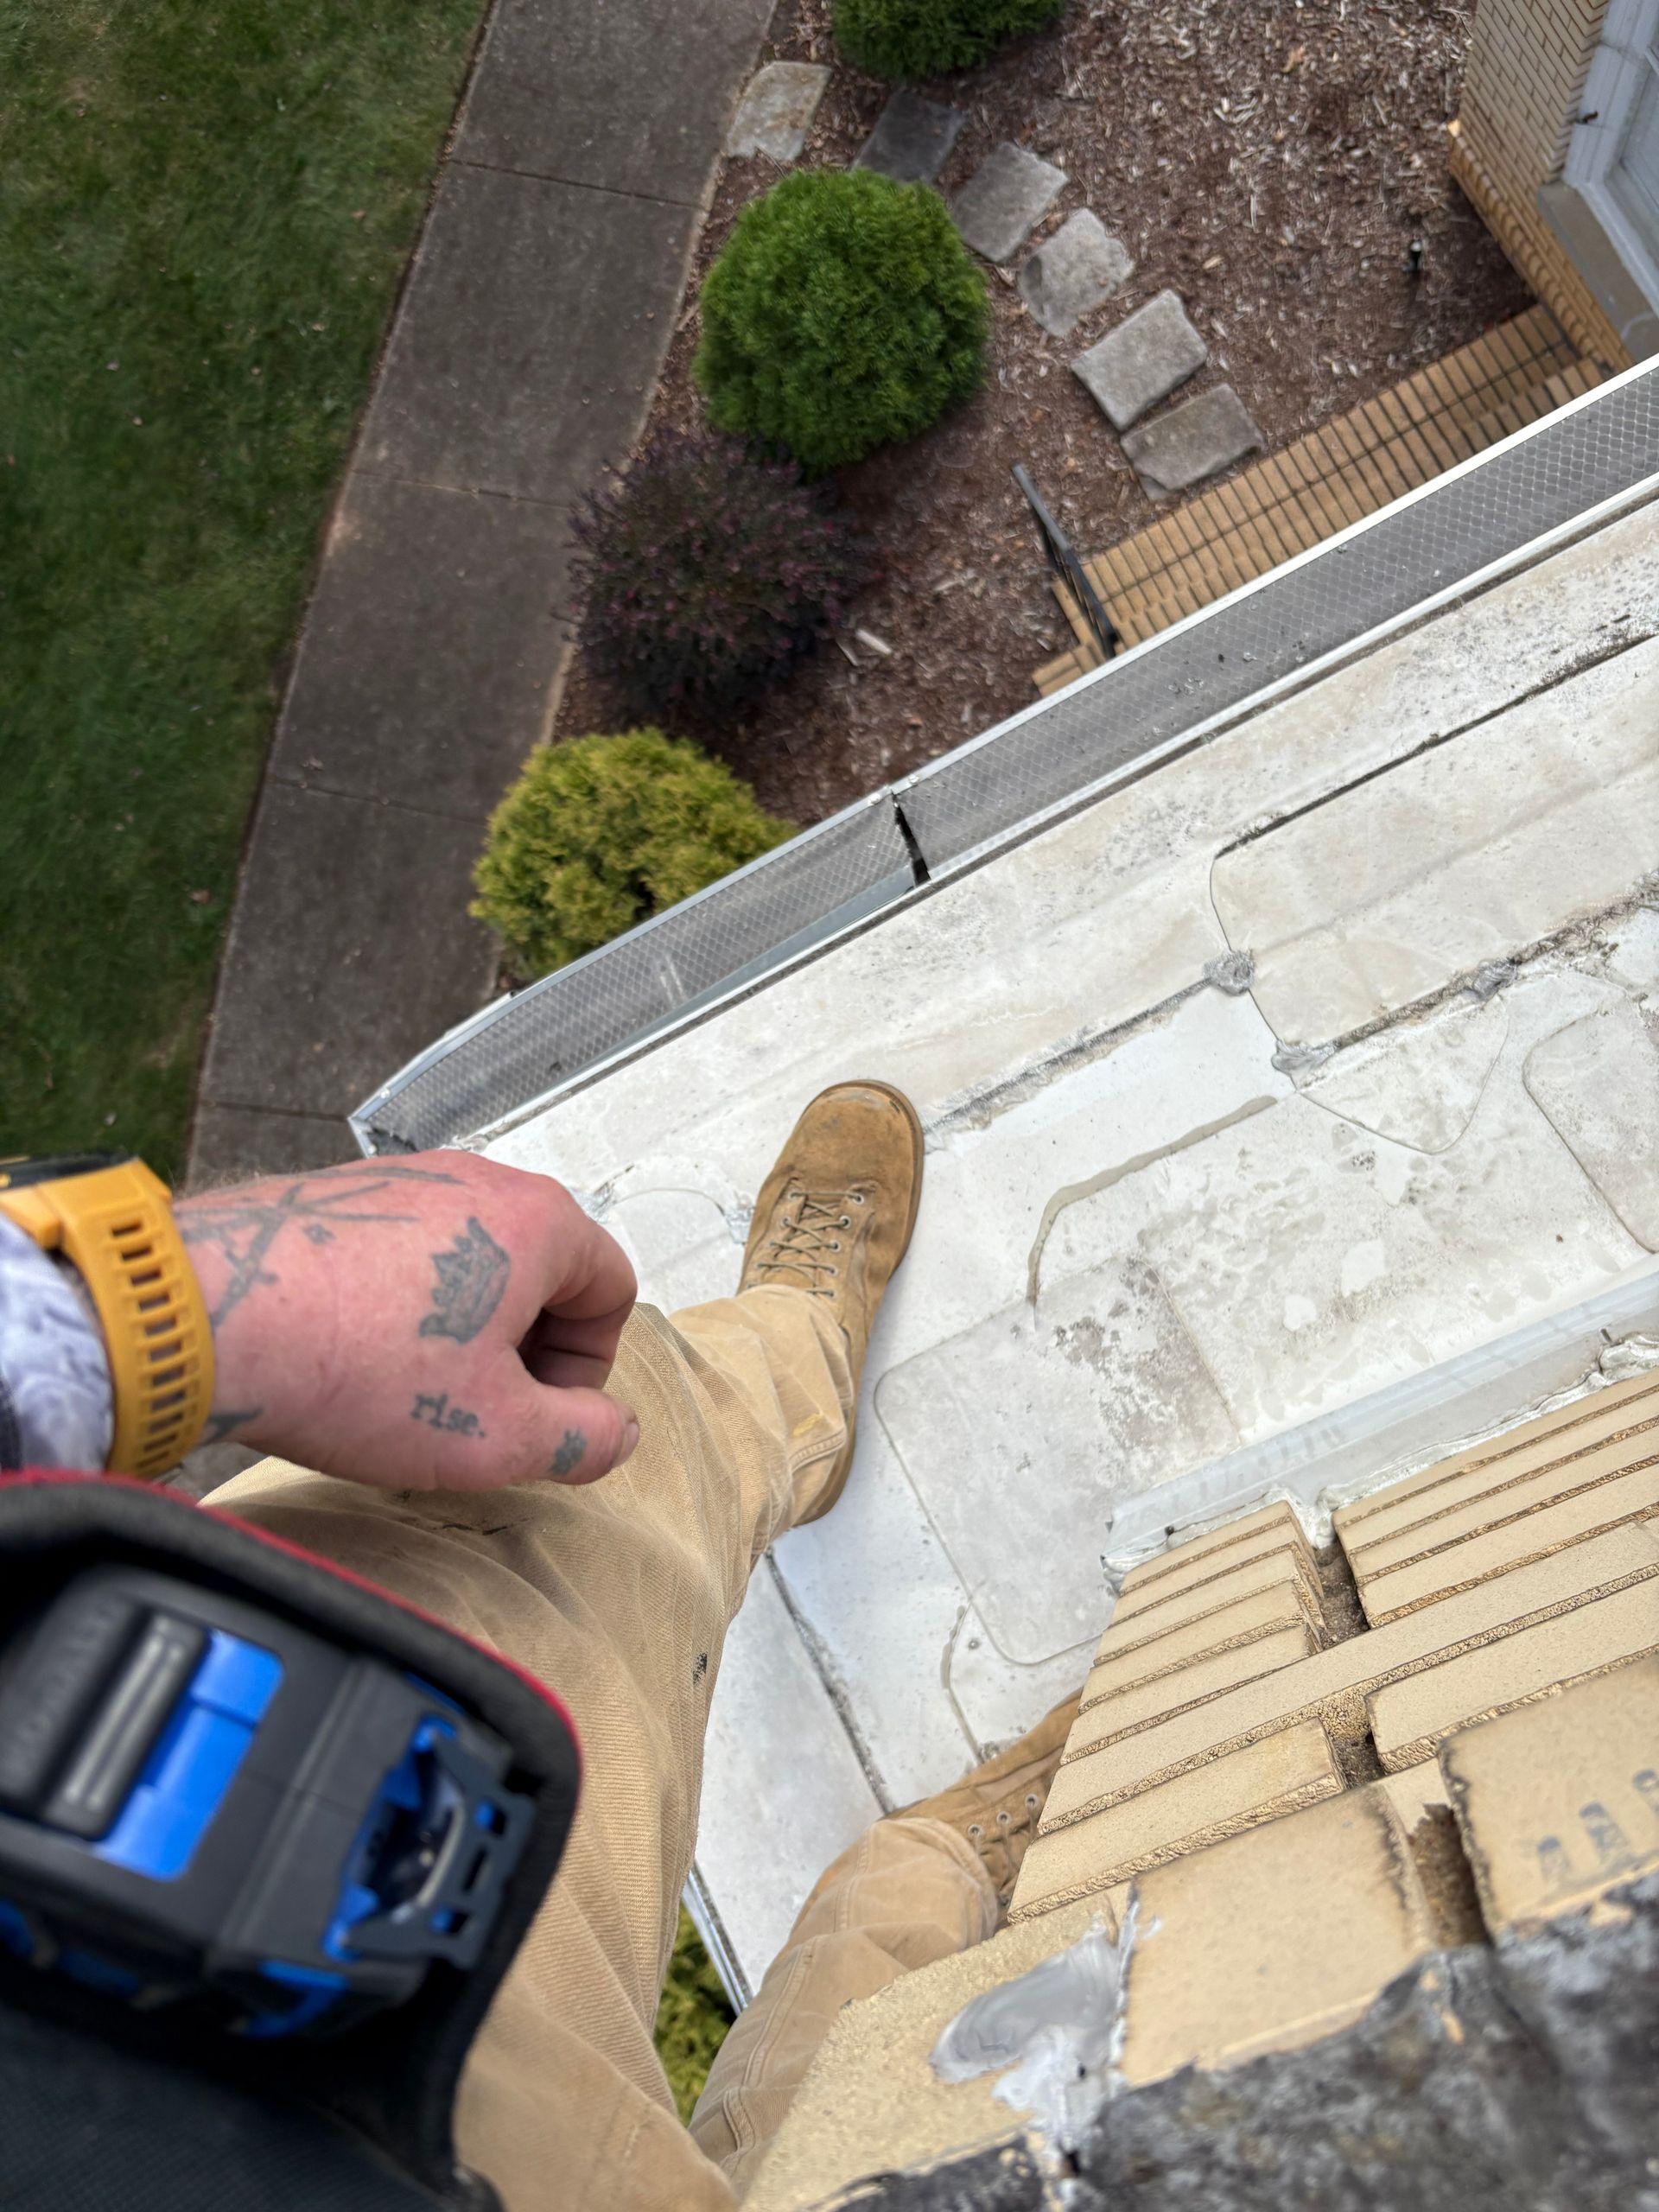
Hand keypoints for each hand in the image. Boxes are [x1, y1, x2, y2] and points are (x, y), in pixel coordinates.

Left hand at [177, 1152, 637, 1490]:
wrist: (208, 1319)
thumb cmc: (353, 1367)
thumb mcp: (493, 1436)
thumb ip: (581, 1439)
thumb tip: (614, 1434)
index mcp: (537, 1221)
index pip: (613, 1288)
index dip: (589, 1370)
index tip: (543, 1416)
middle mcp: (476, 1180)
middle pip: (544, 1272)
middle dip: (526, 1352)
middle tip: (480, 1414)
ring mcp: (405, 1181)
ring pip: (473, 1264)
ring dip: (464, 1333)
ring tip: (410, 1394)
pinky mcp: (343, 1197)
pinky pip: (406, 1255)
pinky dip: (403, 1310)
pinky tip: (356, 1363)